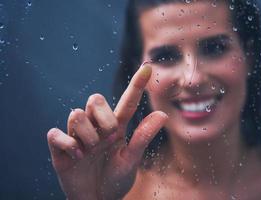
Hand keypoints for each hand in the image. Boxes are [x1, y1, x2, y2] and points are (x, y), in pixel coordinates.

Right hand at [47, 65, 167, 199]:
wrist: (97, 199)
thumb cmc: (115, 179)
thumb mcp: (131, 160)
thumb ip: (143, 137)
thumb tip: (163, 113)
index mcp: (116, 128)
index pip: (127, 102)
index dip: (137, 85)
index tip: (148, 67)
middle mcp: (96, 126)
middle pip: (95, 99)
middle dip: (102, 116)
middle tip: (108, 137)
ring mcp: (77, 135)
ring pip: (76, 114)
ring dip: (87, 135)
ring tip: (90, 152)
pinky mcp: (60, 147)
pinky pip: (56, 134)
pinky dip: (68, 144)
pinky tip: (77, 156)